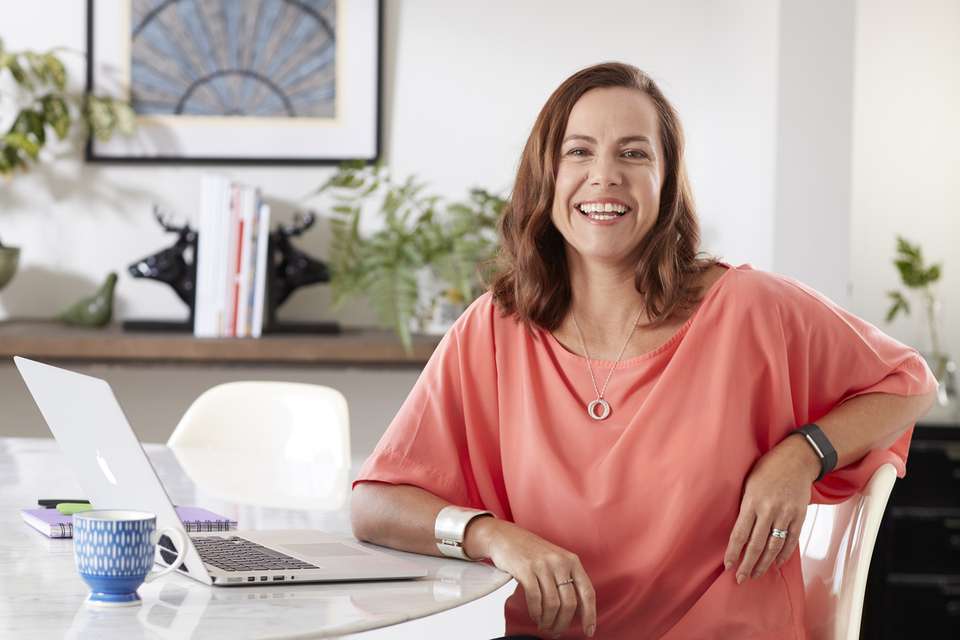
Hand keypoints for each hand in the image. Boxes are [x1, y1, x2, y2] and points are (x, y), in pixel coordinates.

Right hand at [465, 518, 595, 637]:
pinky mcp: (526, 569)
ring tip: (544, 625)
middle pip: (570, 603)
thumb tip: (577, 611)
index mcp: (572, 561)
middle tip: (556, 631)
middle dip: (563, 622)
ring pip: (552, 604)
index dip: (590, 614)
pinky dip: (536, 613)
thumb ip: (567, 578)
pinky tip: (535, 616)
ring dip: (548, 620)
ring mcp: (543, 565)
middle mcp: (560, 562)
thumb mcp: (556, 560)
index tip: (589, 631)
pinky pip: (535, 599)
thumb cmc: (532, 553)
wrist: (505, 537)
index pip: (587, 592)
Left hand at [722, 434, 819, 583]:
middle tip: (740, 578)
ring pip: (774, 547)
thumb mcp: (748, 482)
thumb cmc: (767, 469)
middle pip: (756, 545)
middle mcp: (769, 510)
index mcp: (752, 501)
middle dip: (747, 564)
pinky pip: (791, 541)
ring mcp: (786, 514)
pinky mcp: (799, 516)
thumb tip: (738, 530)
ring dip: (764, 564)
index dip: (733, 552)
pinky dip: (783, 555)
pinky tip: (776, 564)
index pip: (740, 533)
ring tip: (755, 574)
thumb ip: (744, 506)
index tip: (727, 565)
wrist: (797, 459)